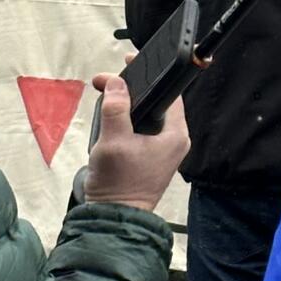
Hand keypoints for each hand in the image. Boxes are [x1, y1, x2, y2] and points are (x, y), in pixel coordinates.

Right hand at [82, 73, 189, 214]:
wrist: (113, 218)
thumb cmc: (118, 184)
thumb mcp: (113, 141)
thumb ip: (115, 108)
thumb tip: (117, 83)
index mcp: (175, 135)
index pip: (170, 92)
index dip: (150, 74)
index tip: (130, 62)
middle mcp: (173, 141)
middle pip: (155, 101)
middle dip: (130, 89)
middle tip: (107, 80)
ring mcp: (161, 149)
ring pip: (145, 115)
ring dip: (125, 104)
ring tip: (105, 94)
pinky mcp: (148, 156)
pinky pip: (139, 129)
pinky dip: (124, 120)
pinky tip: (108, 116)